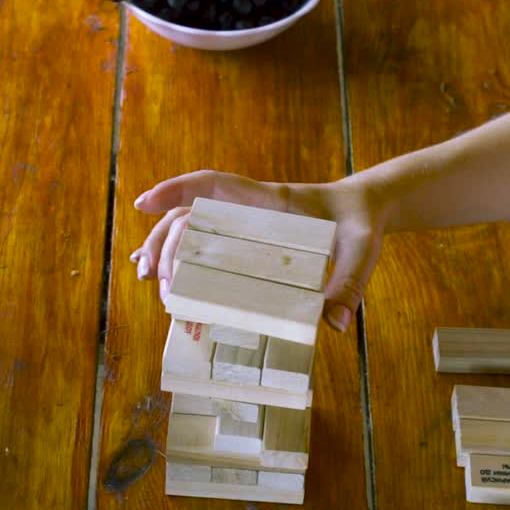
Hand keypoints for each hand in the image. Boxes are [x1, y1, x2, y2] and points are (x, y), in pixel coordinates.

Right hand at [130, 170, 384, 330]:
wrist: (365, 209)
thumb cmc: (360, 223)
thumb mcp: (361, 249)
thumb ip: (349, 282)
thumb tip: (334, 323)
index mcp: (270, 202)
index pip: (215, 185)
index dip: (177, 189)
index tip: (144, 203)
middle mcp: (249, 209)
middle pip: (190, 213)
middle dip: (163, 240)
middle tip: (153, 277)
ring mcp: (245, 224)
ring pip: (191, 227)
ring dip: (163, 248)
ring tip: (144, 276)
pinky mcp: (248, 239)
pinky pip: (206, 242)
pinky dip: (180, 257)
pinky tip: (162, 276)